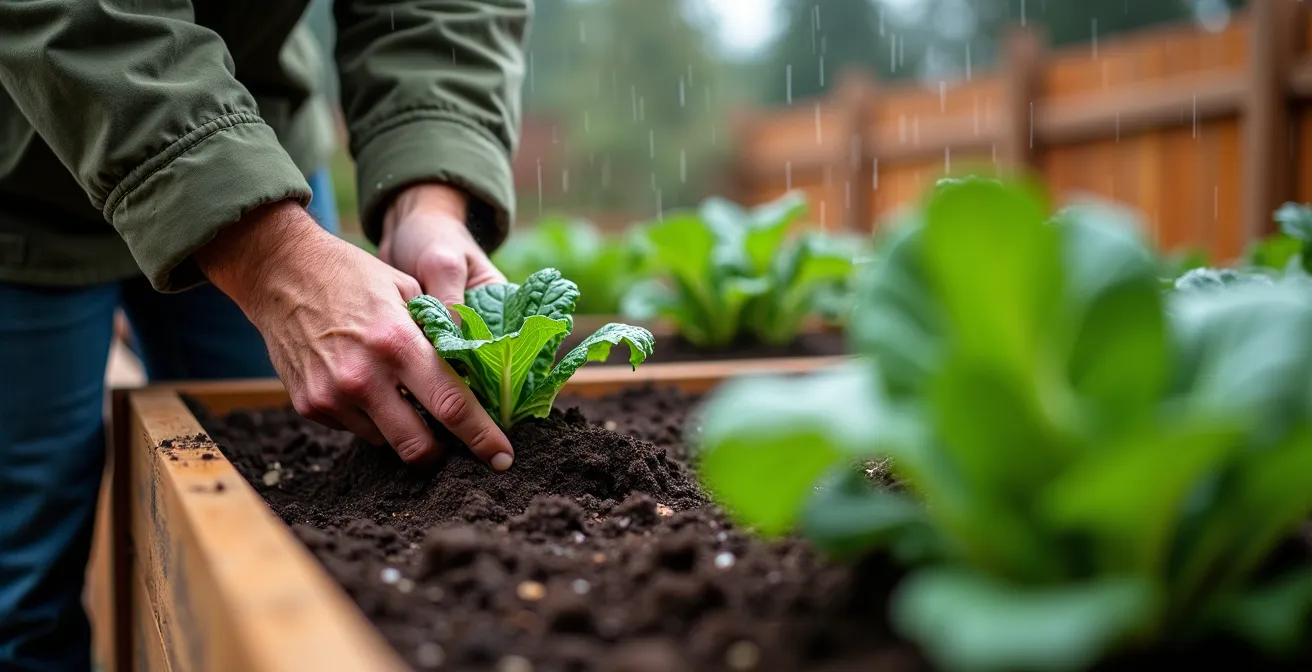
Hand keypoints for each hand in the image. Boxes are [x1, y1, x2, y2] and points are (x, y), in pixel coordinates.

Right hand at [196, 200, 512, 468]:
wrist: (281, 272)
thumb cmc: (354, 276)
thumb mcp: (408, 291)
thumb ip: (441, 333)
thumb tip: (481, 371)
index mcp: (397, 343)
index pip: (452, 405)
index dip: (482, 437)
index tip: (503, 457)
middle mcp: (363, 377)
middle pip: (418, 445)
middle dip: (441, 451)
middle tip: (452, 441)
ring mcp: (332, 396)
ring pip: (386, 442)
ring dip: (402, 429)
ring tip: (401, 394)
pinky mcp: (309, 406)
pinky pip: (355, 429)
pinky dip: (370, 418)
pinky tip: (365, 385)